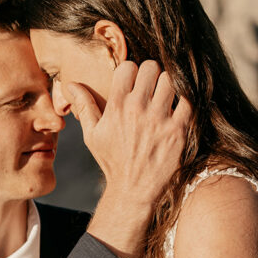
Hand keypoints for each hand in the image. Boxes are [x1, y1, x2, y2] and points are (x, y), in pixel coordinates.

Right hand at [78, 62, 191, 257]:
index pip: (128, 67)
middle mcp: (138, 110)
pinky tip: (178, 108)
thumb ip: (83, 106)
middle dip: (151, 73)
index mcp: (117, 107)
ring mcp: (160, 120)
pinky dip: (184, 101)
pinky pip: (188, 102)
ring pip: (171, 80)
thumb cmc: (112, 161)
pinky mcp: (178, 131)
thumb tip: (70, 83)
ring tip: (165, 95)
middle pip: (151, 67)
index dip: (131, 71)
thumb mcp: (92, 135)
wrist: (134, 190)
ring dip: (168, 85)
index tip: (133, 81)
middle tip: (151, 85)